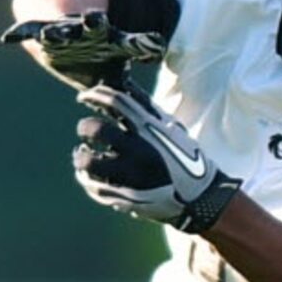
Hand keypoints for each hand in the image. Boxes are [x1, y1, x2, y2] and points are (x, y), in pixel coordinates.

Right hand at [1, 12, 165, 89]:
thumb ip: (132, 94)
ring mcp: (63, 30)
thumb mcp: (115, 72)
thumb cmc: (96, 55)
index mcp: (111, 41)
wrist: (64, 23)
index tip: (154, 45)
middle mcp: (87, 32)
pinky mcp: (39, 30)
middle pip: (93, 25)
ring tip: (49, 34)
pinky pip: (27, 31)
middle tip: (94, 19)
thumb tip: (155, 121)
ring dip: (55, 31)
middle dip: (93, 22)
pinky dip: (18, 34)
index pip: (130, 42)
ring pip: (59, 28)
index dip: (141, 44)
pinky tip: (8, 38)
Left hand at [73, 83, 241, 234]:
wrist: (201, 197)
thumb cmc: (186, 157)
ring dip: (80, 157)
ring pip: (89, 162)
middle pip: (96, 129)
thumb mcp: (172, 127)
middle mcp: (138, 150)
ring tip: (81, 155)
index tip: (83, 98)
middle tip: (85, 131)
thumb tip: (125, 84)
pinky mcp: (126, 197)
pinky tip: (87, 175)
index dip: (93, 95)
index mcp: (150, 129)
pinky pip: (95, 187)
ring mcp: (131, 175)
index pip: (114, 101)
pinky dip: (87, 180)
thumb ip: (147, 108)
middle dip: (84, 127)